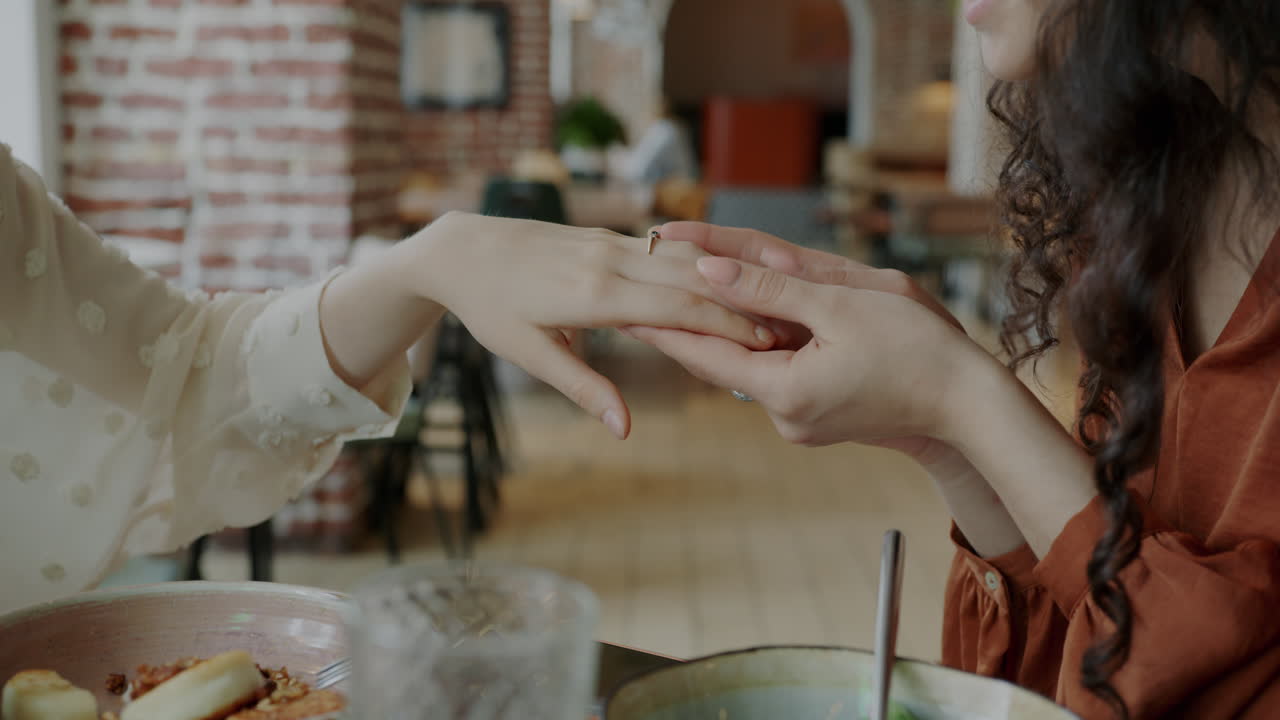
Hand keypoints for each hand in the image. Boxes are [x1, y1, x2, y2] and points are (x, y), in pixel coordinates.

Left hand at [396, 212, 775, 438]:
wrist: (461, 249)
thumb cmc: (490, 308)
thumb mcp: (530, 354)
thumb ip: (583, 388)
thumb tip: (624, 431)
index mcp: (594, 294)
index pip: (678, 308)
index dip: (727, 325)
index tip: (767, 343)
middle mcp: (608, 260)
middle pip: (692, 279)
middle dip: (741, 302)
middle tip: (787, 326)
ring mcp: (607, 242)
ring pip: (682, 259)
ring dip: (725, 281)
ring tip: (766, 305)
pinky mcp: (604, 234)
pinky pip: (661, 249)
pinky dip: (697, 266)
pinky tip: (722, 280)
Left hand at [657, 222, 966, 465]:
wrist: (971, 406)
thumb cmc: (919, 351)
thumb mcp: (843, 307)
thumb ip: (770, 289)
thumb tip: (709, 269)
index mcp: (785, 391)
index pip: (703, 354)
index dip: (661, 325)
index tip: (618, 306)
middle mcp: (784, 415)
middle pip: (723, 359)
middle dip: (691, 321)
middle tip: (645, 290)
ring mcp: (800, 422)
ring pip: (753, 363)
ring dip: (733, 329)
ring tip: (691, 292)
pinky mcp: (818, 419)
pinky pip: (779, 373)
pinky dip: (768, 344)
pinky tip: (756, 317)